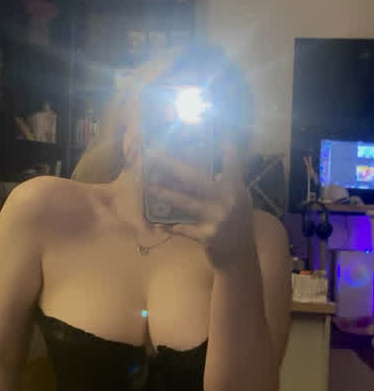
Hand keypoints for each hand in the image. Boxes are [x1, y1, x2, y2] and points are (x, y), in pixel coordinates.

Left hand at [147, 145, 254, 269]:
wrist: (240, 259)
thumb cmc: (236, 227)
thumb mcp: (239, 203)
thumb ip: (228, 186)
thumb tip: (213, 170)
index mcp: (236, 189)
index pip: (232, 161)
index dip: (224, 145)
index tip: (211, 131)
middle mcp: (229, 200)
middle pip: (196, 178)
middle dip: (171, 165)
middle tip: (153, 155)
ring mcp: (218, 218)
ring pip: (186, 202)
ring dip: (165, 194)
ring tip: (150, 187)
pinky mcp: (208, 235)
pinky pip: (183, 229)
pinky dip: (170, 227)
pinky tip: (158, 224)